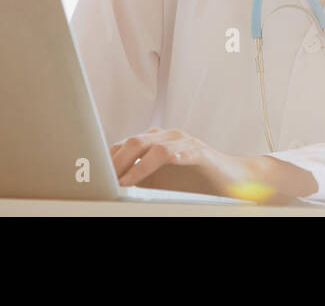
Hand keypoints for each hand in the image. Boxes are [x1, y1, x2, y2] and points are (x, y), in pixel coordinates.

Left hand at [111, 128, 295, 200]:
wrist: (231, 179)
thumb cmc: (193, 182)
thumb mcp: (159, 182)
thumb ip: (138, 179)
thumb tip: (109, 187)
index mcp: (154, 141)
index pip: (124, 145)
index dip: (107, 160)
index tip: (93, 177)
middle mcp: (166, 136)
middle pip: (133, 142)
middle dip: (114, 162)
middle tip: (102, 181)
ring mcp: (183, 141)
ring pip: (151, 146)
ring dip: (133, 166)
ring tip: (121, 183)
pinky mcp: (198, 151)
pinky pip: (176, 153)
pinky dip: (159, 163)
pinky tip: (147, 174)